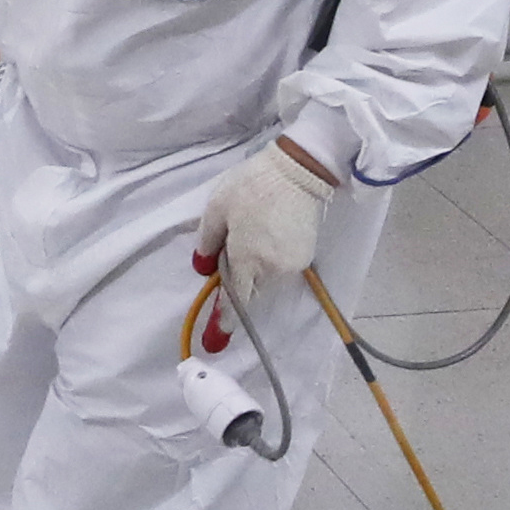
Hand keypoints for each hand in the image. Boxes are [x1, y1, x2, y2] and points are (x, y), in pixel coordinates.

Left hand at [193, 140, 335, 325]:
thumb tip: (203, 271)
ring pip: (267, 282)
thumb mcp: (217, 209)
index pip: (235, 300)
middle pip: (251, 292)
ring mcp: (291, 265)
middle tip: (232, 254)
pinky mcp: (305, 256)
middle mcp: (272, 270)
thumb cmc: (252, 186)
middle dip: (240, 285)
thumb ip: (208, 243)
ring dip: (255, 272)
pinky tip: (267, 237)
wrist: (299, 169)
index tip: (216, 340)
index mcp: (247, 259)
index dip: (224, 320)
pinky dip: (270, 263)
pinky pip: (281, 271)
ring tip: (251, 237)